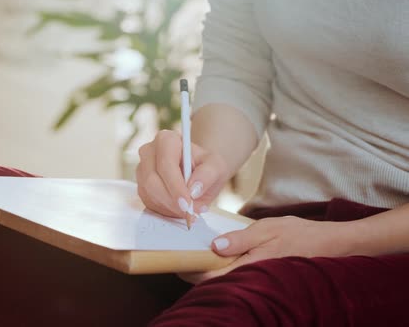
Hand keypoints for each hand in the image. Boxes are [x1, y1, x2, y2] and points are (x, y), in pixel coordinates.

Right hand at [136, 130, 229, 218]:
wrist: (199, 171)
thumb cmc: (206, 166)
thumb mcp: (217, 167)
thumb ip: (208, 175)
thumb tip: (194, 189)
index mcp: (166, 140)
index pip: (166, 165)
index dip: (175, 186)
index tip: (187, 202)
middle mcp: (149, 152)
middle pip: (152, 180)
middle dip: (171, 200)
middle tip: (188, 212)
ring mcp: (142, 169)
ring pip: (148, 193)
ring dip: (168, 206)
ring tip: (188, 209)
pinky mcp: (141, 185)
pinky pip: (147, 201)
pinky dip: (164, 209)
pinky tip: (178, 207)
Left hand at [179, 216, 350, 283]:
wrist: (333, 246)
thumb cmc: (302, 235)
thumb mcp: (268, 228)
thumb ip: (240, 239)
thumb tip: (214, 246)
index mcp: (252, 267)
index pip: (213, 278)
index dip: (193, 271)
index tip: (178, 262)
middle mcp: (255, 278)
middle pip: (217, 282)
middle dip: (199, 272)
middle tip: (183, 258)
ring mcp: (260, 279)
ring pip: (228, 281)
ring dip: (211, 271)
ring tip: (198, 256)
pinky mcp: (264, 276)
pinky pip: (240, 277)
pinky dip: (226, 269)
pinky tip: (221, 258)